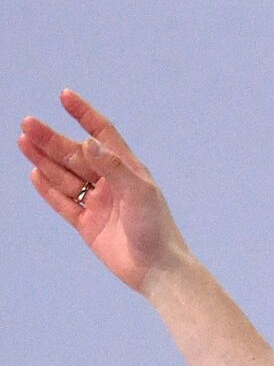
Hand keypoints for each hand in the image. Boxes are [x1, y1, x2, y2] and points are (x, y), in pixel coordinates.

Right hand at [17, 89, 189, 295]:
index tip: (65, 96)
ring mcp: (99, 203)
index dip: (85, 114)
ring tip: (24, 141)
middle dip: (52, 139)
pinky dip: (49, 188)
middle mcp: (112, 183)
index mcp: (128, 170)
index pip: (103, 134)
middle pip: (76, 155)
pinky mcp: (88, 224)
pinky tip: (35, 173)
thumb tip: (88, 142)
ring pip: (66, 176)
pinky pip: (64, 202)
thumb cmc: (156, 229)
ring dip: (45, 159)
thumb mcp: (139, 192)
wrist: (157, 269)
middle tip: (28, 123)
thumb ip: (113, 167)